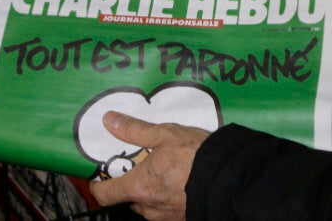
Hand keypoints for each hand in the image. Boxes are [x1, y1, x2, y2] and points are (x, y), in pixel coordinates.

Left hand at [89, 111, 210, 220]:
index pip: (104, 194)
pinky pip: (168, 209)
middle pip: (128, 199)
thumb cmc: (197, 156)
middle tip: (142, 164)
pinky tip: (182, 180)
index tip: (102, 173)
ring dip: (152, 191)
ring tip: (167, 170)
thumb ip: (135, 130)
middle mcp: (149, 207)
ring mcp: (167, 216)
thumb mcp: (164, 134)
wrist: (232, 176)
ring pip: (149, 205)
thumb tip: (110, 121)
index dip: (99, 184)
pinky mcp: (184, 218)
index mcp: (139, 187)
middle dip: (132, 183)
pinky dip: (169, 197)